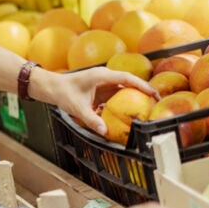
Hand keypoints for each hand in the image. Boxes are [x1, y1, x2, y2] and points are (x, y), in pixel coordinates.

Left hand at [37, 67, 157, 135]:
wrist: (51, 87)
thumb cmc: (62, 92)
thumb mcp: (77, 107)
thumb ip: (91, 119)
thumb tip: (104, 131)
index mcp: (102, 76)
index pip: (127, 78)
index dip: (142, 85)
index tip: (154, 94)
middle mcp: (105, 77)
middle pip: (129, 82)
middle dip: (143, 91)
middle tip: (157, 103)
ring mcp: (103, 83)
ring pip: (123, 88)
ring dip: (134, 96)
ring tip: (148, 108)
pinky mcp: (100, 90)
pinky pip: (116, 95)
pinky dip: (123, 102)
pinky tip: (129, 112)